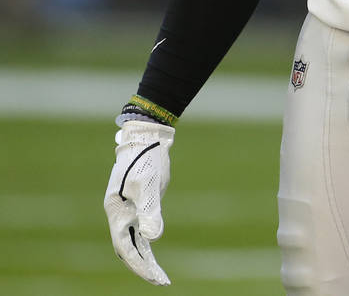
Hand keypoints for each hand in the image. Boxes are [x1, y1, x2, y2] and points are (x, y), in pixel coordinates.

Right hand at [104, 119, 174, 284]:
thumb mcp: (148, 184)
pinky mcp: (140, 205)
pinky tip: (154, 255)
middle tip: (161, 281)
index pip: (125, 246)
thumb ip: (150, 210)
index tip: (153, 276)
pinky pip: (141, 232)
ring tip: (161, 276)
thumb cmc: (145, 158)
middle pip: (128, 248)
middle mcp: (119, 213)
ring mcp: (129, 210)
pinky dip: (147, 245)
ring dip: (145, 259)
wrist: (148, 138)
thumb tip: (152, 238)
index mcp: (116, 210)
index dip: (139, 264)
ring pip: (134, 242)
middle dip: (143, 267)